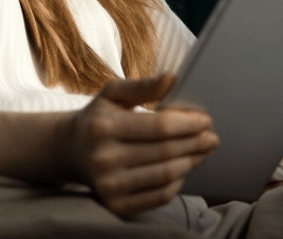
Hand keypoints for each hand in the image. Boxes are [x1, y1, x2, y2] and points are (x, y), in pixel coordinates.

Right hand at [59, 74, 219, 216]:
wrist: (70, 151)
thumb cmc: (98, 117)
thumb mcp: (112, 94)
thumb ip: (143, 85)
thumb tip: (173, 78)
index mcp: (103, 127)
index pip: (158, 126)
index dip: (187, 123)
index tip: (206, 120)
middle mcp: (104, 158)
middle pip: (165, 152)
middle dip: (195, 143)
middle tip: (212, 137)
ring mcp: (109, 185)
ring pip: (165, 175)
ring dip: (191, 162)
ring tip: (203, 151)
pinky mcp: (116, 205)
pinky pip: (158, 196)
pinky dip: (177, 183)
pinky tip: (183, 170)